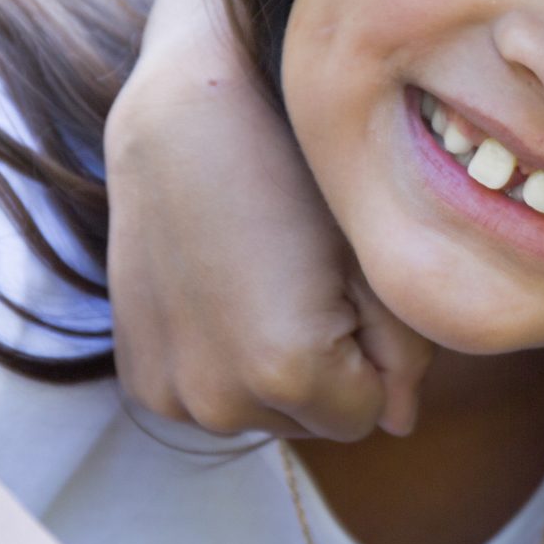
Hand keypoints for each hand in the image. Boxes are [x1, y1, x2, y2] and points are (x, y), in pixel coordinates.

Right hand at [105, 0, 427, 440]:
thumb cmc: (297, 171)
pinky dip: (227, 365)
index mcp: (288, 370)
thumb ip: (405, 353)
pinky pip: (213, 398)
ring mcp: (171, 393)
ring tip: (264, 280)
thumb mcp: (373, 256)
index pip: (370, 415)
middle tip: (304, 276)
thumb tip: (401, 422)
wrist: (185, 119)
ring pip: (263, 413)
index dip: (373, 357)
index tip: (347, 287)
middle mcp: (221, 400)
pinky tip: (224, 294)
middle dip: (328, 370)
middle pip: (315, 423)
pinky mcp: (138, 378)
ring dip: (277, 371)